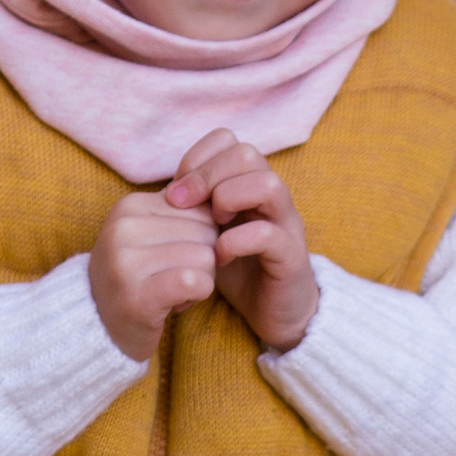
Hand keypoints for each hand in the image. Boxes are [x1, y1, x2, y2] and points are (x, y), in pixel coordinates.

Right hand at [91, 190, 218, 360]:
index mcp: (129, 206)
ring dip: (201, 280)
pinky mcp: (137, 297)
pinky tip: (177, 302)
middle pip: (207, 233)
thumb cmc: (138, 276)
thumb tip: (218, 183)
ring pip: (206, 258)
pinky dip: (198, 295)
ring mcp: (126, 263)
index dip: (201, 237)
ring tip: (173, 290)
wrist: (100, 324)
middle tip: (175, 277)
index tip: (173, 255)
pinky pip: (197, 282)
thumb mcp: (152, 232)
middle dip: (203, 259)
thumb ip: (182, 208)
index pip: (200, 209)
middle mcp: (124, 229)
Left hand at [165, 128, 319, 351]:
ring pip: (268, 184)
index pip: (227, 141)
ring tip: (211, 224)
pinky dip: (237, 241)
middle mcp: (271, 197)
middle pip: (247, 153)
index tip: (175, 192)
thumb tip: (164, 191)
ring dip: (229, 199)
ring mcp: (286, 223)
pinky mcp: (291, 256)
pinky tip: (219, 256)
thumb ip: (193, 209)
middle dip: (208, 175)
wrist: (272, 313)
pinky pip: (268, 234)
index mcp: (249, 184)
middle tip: (182, 205)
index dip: (198, 159)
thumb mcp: (208, 232)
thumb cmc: (238, 269)